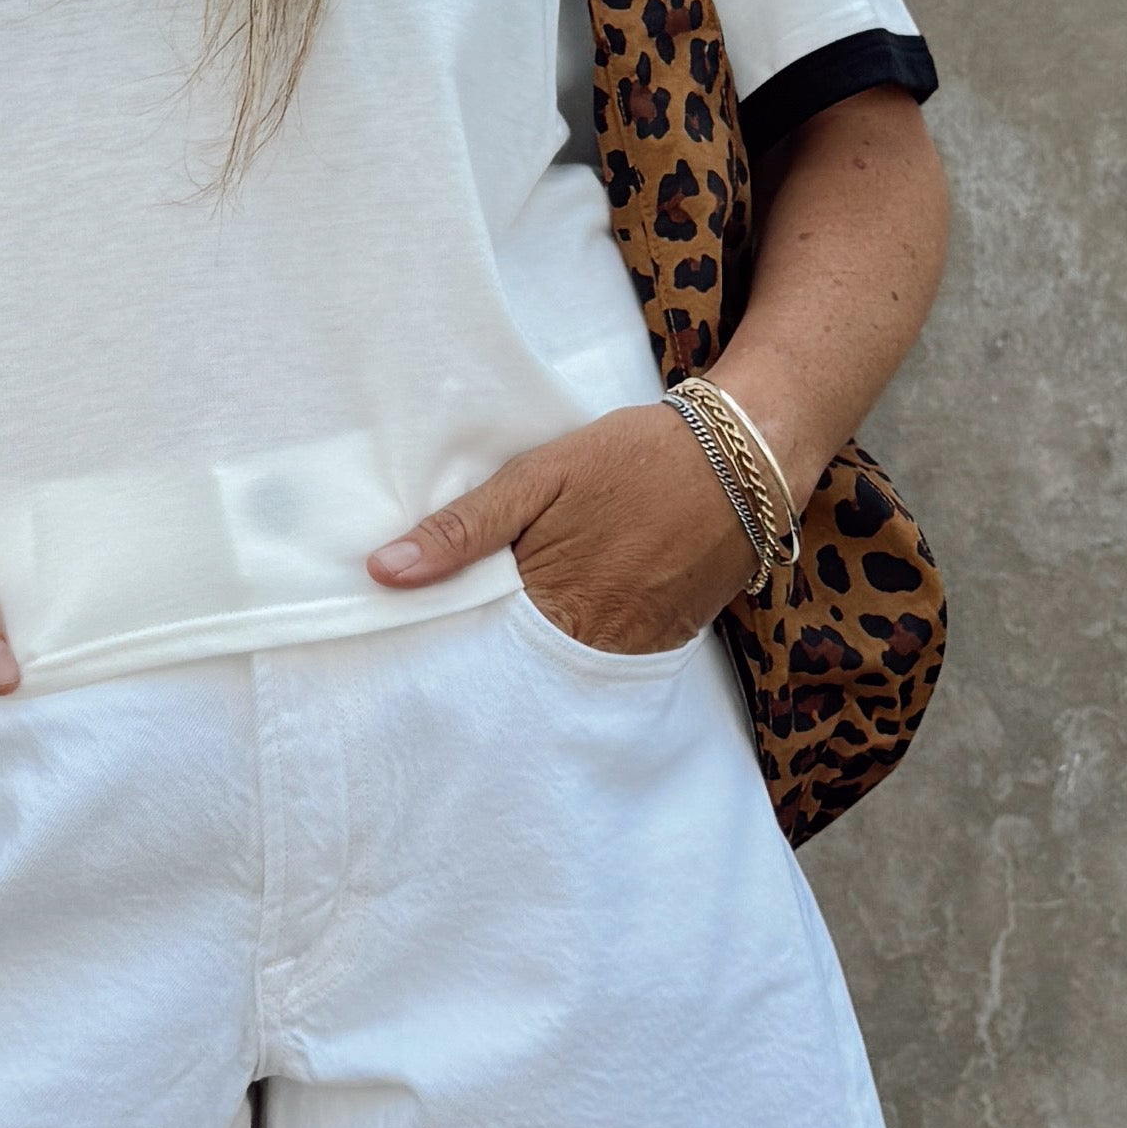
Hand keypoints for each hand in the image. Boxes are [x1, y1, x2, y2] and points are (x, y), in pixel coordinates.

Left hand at [366, 402, 750, 653]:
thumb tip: (385, 571)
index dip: (449, 637)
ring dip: (540, 653)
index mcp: (550, 601)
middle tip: (462, 636)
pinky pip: (613, 661)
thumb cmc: (632, 459)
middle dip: (492, 655)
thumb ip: (463, 528)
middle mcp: (594, 639)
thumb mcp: (537, 477)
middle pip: (521, 668)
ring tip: (523, 621)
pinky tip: (573, 618)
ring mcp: (636, 646)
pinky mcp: (669, 641)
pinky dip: (587, 647)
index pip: (476, 646)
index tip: (419, 632)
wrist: (741, 458)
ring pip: (566, 669)